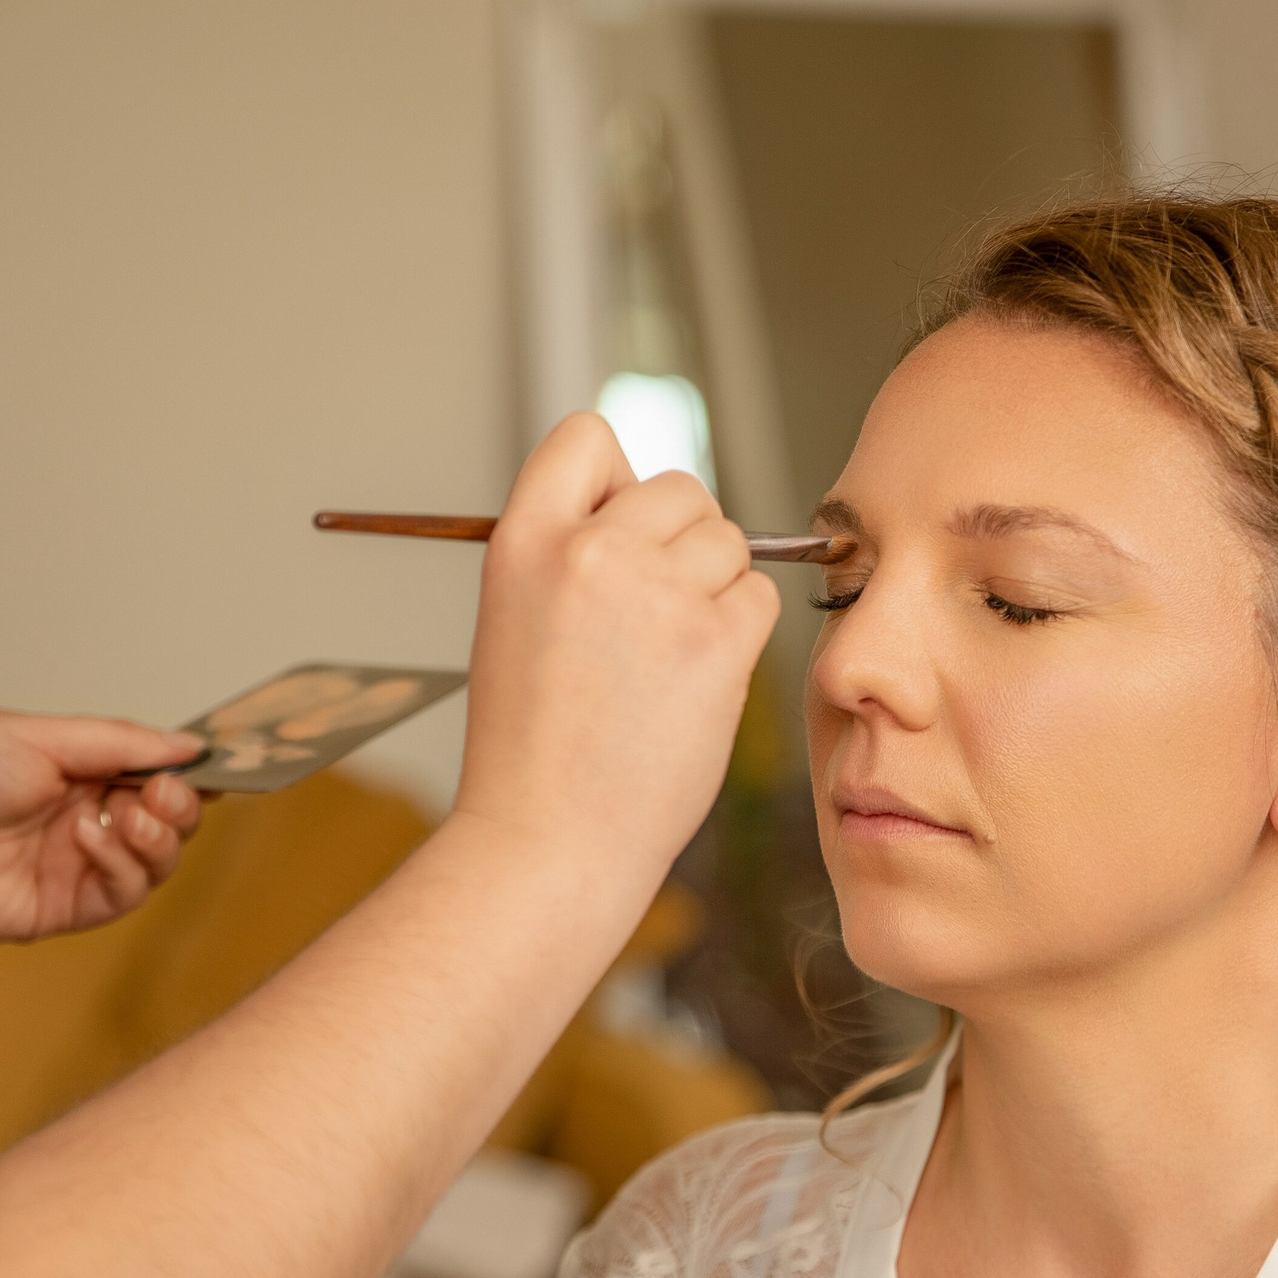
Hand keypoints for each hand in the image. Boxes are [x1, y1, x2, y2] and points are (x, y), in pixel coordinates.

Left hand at [0, 711, 207, 943]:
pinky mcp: (61, 909)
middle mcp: (81, 818)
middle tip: (161, 794)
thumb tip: (188, 745)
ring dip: (157, 838)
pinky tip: (89, 836)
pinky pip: (122, 895)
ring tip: (128, 815)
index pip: (154, 777)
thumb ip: (118, 741)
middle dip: (177, 807)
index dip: (181, 776)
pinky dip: (122, 865)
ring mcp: (73, 866)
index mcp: (76, 772)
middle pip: (167, 823)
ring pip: (155, 863)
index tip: (195, 767)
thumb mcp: (36, 735)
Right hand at [457, 412, 780, 881]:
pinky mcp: (715, 641)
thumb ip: (573, 553)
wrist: (548, 841)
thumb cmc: (533, 749)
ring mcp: (657, 593)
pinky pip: (760, 596)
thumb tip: (652, 511)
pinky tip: (698, 681)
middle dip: (682, 542)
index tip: (619, 531)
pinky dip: (742, 633)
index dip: (617, 478)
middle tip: (653, 619)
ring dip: (717, 589)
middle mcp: (589, 551)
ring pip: (730, 541)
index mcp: (522, 541)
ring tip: (667, 660)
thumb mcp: (516, 618)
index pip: (587, 436)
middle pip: (681, 487)